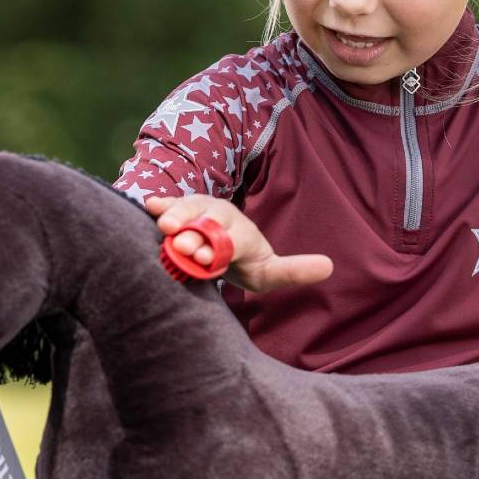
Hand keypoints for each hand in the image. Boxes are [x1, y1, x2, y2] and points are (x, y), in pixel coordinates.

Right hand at [145, 194, 332, 293]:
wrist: (224, 248)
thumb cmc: (247, 263)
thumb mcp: (270, 272)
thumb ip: (294, 270)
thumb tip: (330, 266)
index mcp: (241, 233)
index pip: (233, 240)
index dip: (219, 247)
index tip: (204, 256)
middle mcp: (219, 217)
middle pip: (206, 222)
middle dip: (195, 233)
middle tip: (182, 245)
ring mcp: (197, 212)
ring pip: (186, 210)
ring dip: (175, 218)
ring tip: (164, 228)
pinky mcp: (177, 213)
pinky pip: (167, 207)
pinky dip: (159, 206)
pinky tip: (148, 207)